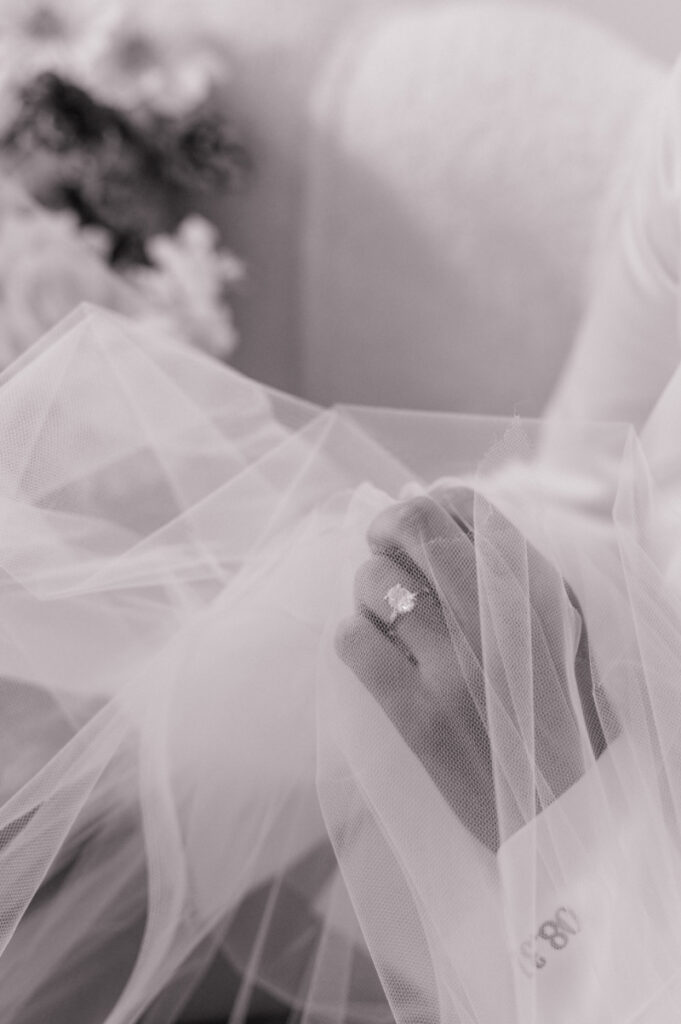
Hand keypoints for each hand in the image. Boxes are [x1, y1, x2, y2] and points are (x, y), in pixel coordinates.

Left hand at [336, 487, 606, 850]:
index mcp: (539, 591)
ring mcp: (454, 666)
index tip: (414, 522)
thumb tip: (446, 525)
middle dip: (386, 526)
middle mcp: (497, 617)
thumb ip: (518, 578)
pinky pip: (353, 641)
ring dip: (367, 587)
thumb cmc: (560, 718)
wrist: (559, 817)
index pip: (467, 507)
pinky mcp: (417, 715)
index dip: (428, 503)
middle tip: (379, 543)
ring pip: (374, 580)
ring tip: (382, 612)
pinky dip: (352, 636)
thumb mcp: (564, 633)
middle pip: (414, 525)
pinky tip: (370, 650)